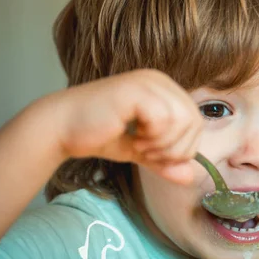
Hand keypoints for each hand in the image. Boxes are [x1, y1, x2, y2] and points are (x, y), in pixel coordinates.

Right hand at [54, 69, 203, 184]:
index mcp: (164, 89)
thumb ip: (165, 161)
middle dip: (176, 149)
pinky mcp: (136, 90)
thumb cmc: (99, 135)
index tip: (158, 156)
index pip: (196, 122)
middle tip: (148, 153)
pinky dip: (153, 138)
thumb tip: (189, 177)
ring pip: (183, 120)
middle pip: (194, 122)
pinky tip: (133, 139)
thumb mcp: (140, 151)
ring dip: (163, 144)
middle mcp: (159, 80)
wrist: (62, 128)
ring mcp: (148, 82)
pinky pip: (165, 118)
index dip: (184, 148)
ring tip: (139, 146)